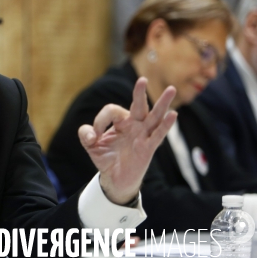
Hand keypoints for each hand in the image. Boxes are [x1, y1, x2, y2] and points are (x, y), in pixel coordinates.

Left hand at [79, 77, 176, 204]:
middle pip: (139, 105)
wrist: (115, 178)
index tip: (93, 136)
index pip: (112, 110)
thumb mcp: (90, 144)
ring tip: (171, 89)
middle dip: (139, 93)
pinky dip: (165, 125)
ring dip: (162, 103)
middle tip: (142, 79)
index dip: (100, 120)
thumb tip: (92, 135)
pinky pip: (158, 135)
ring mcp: (143, 135)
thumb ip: (85, 134)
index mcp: (120, 121)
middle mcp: (134, 125)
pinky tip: (173, 115)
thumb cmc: (106, 157)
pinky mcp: (148, 147)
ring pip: (154, 116)